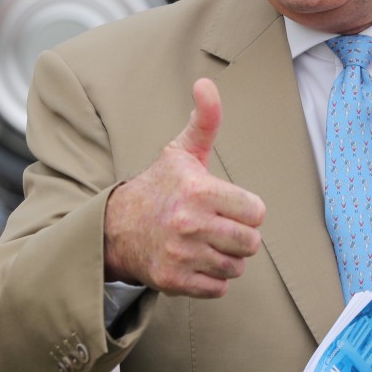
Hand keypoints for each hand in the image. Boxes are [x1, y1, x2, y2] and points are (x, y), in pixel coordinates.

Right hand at [103, 78, 265, 297]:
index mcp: (197, 191)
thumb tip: (205, 83)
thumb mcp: (182, 152)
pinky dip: (213, 278)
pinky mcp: (174, 281)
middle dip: (241, 235)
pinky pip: (218, 288)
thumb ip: (205, 119)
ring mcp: (181, 255)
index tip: (230, 205)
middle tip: (222, 227)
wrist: (115, 228)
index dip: (248, 209)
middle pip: (250, 243)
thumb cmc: (159, 187)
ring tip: (208, 243)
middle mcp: (189, 224)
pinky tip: (198, 261)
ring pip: (236, 267)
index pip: (256, 212)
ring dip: (228, 257)